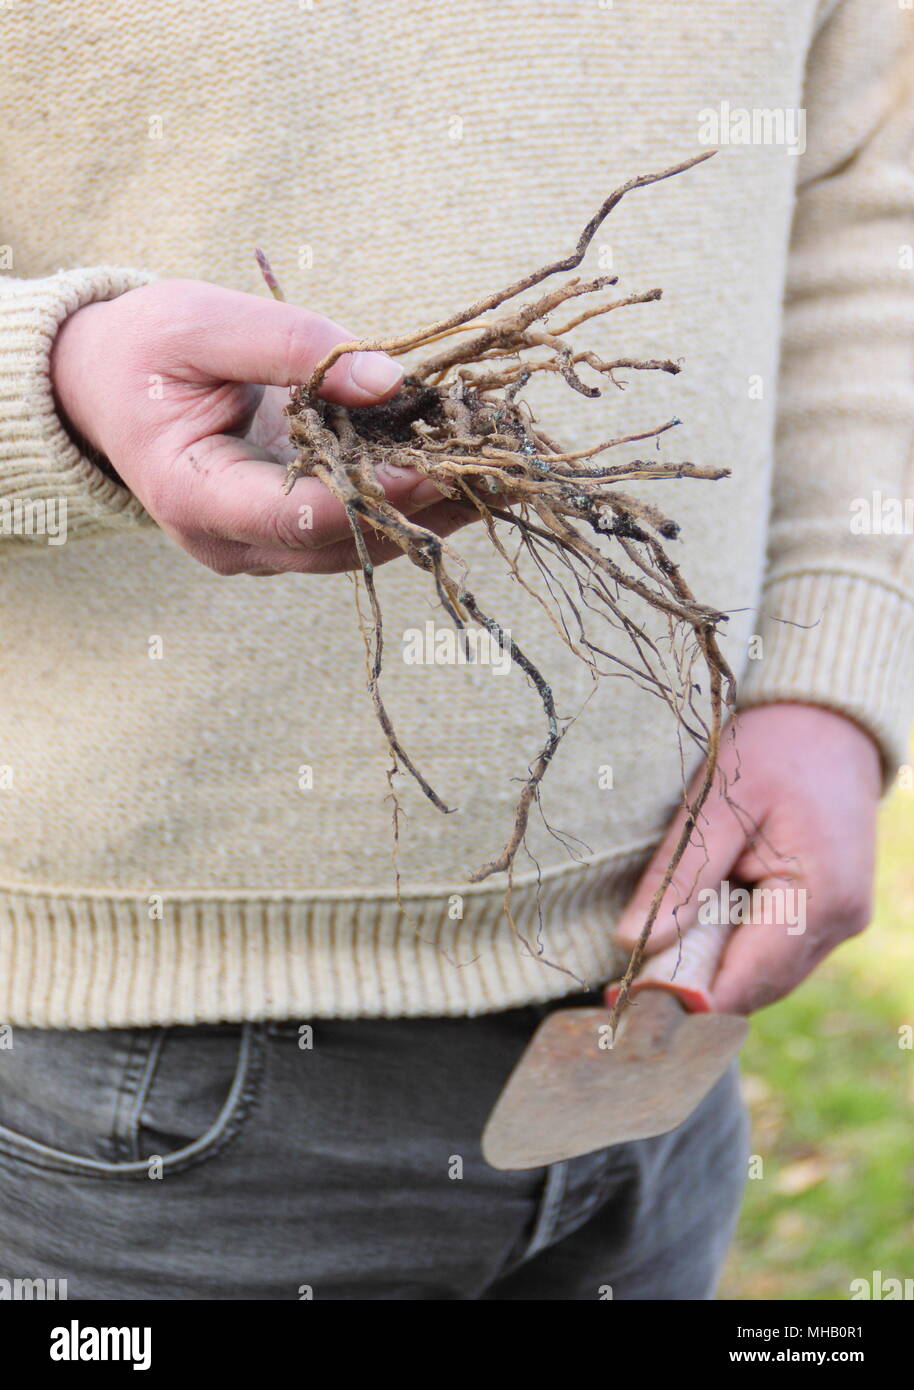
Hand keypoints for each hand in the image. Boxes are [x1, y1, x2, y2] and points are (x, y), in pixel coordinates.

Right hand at [50, 278, 469, 574]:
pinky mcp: (292, 532)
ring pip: (365, 545)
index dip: (374, 495)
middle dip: (426, 506)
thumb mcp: (201, 323)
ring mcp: (263, 548)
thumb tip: (390, 380)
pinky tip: (470, 469)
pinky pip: (362, 526)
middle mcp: (232, 543)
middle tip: (505, 470)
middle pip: (346, 542)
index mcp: (194, 498)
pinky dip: (414, 498)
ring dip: (435, 510)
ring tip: (507, 472)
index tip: (441, 465)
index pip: (296, 515)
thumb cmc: (143, 350)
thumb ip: (292, 346)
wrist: (103, 387)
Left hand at [613, 703, 881, 1013]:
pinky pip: (772, 950)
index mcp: (820, 900)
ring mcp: (840, 921)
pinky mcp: (828, 913)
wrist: (830, 721)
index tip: (625, 1004)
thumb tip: (631, 942)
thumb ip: (679, 876)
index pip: (744, 980)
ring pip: (762, 976)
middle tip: (622, 986)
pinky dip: (732, 948)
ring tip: (650, 958)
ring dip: (710, 971)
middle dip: (692, 990)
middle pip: (754, 988)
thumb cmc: (773, 750)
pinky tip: (692, 931)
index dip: (685, 998)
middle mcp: (841, 923)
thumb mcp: (715, 802)